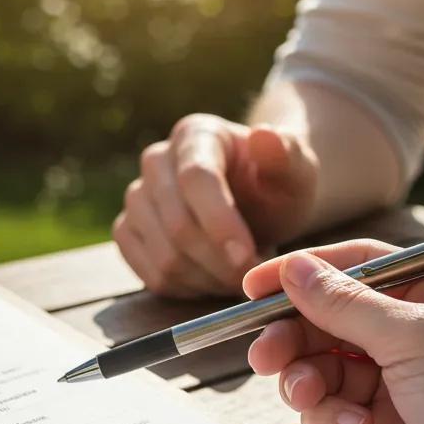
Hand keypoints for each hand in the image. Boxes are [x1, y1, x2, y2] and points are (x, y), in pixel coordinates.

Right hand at [114, 114, 317, 297]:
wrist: (255, 204)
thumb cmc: (275, 187)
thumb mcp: (296, 171)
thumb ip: (287, 155)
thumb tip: (264, 134)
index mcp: (195, 135)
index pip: (195, 179)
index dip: (219, 223)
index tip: (247, 258)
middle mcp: (155, 162)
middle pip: (176, 224)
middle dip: (219, 261)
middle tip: (254, 275)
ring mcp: (136, 198)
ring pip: (163, 257)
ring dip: (208, 279)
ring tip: (239, 274)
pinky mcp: (127, 233)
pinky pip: (151, 275)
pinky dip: (188, 289)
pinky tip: (214, 279)